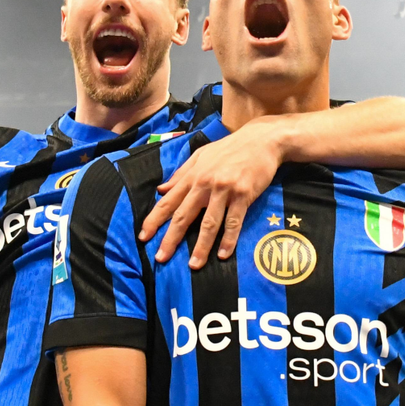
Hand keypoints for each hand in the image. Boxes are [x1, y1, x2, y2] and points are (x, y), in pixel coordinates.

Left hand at [139, 120, 284, 267]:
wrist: (261, 140)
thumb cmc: (229, 148)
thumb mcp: (200, 156)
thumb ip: (180, 174)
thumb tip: (161, 190)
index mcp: (193, 176)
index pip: (168, 202)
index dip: (154, 220)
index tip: (143, 237)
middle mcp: (205, 184)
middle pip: (184, 216)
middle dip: (171, 239)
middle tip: (161, 258)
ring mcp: (225, 190)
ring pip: (209, 223)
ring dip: (201, 246)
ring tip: (194, 265)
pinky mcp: (244, 195)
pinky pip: (234, 222)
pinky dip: (228, 239)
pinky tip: (223, 255)